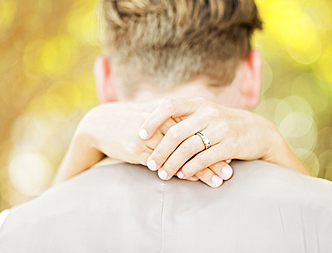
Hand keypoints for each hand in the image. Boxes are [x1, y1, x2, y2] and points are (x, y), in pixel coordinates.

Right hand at [54, 99, 230, 184]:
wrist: (101, 122)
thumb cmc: (131, 119)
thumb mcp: (153, 113)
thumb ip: (173, 119)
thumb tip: (195, 129)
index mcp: (168, 110)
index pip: (197, 128)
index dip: (214, 142)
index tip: (230, 155)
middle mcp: (161, 121)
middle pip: (193, 142)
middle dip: (212, 158)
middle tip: (228, 172)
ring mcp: (149, 134)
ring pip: (181, 155)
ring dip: (200, 170)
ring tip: (216, 182)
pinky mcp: (137, 148)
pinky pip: (162, 163)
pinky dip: (177, 172)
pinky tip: (190, 181)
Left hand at [140, 97, 308, 184]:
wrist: (257, 131)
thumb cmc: (222, 124)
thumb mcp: (205, 114)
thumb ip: (184, 117)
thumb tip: (151, 126)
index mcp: (198, 104)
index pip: (169, 105)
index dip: (152, 120)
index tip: (140, 135)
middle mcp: (209, 113)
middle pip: (176, 132)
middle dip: (160, 151)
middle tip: (151, 165)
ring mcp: (221, 128)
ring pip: (188, 147)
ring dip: (173, 163)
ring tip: (163, 174)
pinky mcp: (231, 144)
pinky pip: (204, 158)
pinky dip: (191, 168)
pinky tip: (183, 175)